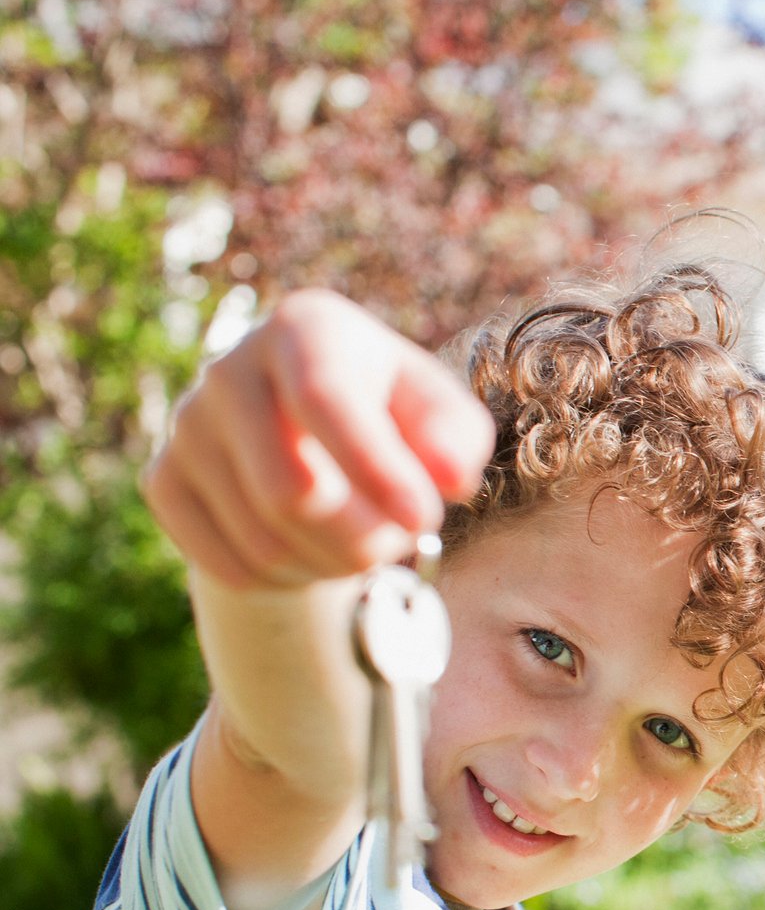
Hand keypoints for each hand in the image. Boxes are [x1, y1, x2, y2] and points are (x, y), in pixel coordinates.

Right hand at [143, 290, 493, 587]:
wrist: (308, 429)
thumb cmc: (392, 415)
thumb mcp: (440, 413)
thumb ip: (457, 439)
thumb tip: (451, 480)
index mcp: (302, 329)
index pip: (324, 400)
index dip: (376, 468)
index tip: (425, 518)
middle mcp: (230, 370)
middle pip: (291, 492)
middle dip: (365, 538)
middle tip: (403, 540)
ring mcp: (186, 426)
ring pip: (265, 542)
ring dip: (335, 564)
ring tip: (364, 542)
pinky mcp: (163, 480)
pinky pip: (231, 567)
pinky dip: (289, 580)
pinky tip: (314, 550)